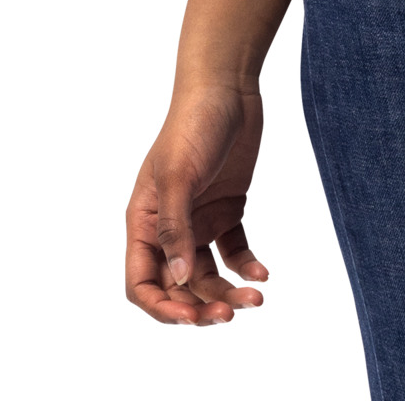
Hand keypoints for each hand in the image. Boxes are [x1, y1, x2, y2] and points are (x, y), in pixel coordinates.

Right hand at [125, 81, 269, 325]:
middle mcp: (169, 227)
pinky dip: (246, 264)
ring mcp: (199, 219)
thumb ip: (175, 228)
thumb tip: (178, 279)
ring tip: (256, 297)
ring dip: (227, 291)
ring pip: (208, 273)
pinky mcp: (228, 208)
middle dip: (200, 305)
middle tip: (229, 314)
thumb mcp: (179, 175)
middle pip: (178, 285)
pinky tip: (263, 272)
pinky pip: (234, 249)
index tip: (191, 316)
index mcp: (144, 222)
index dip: (162, 307)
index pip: (142, 282)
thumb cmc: (193, 125)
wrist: (228, 87)